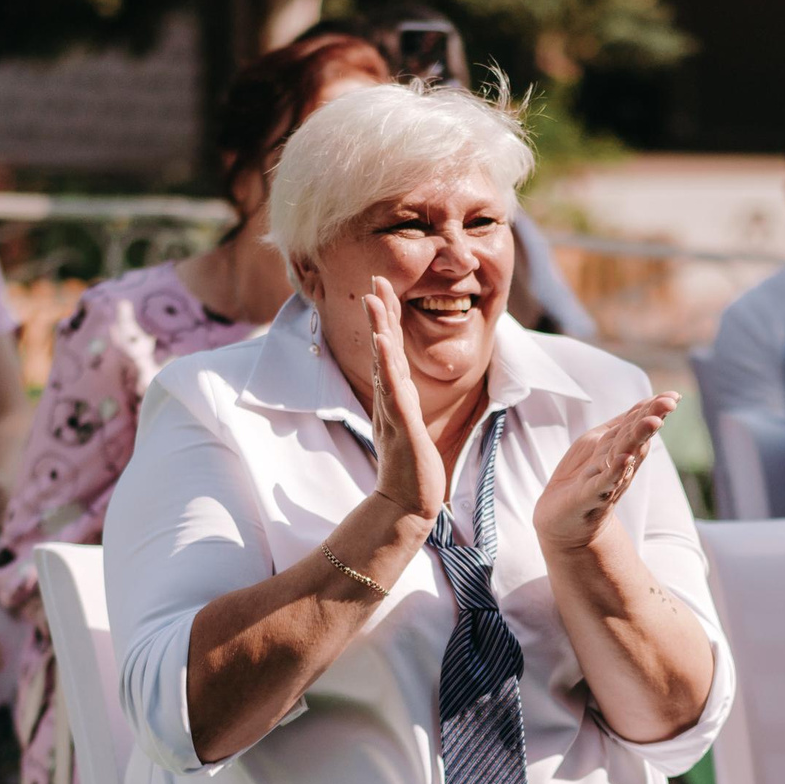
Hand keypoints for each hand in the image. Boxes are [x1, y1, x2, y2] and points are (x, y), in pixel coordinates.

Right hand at [364, 277, 443, 522]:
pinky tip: (384, 343)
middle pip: (384, 348)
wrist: (406, 504)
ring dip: (381, 329)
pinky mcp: (402, 425)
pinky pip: (394, 390)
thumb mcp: (409, 428)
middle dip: (381, 313)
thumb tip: (398, 388)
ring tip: (375, 299)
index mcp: (394, 397)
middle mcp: (390, 399)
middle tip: (376, 280)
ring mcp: (394, 411)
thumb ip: (402, 406)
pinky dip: (388, 366)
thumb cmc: (409, 469)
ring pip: (386, 363)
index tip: (381, 289)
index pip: (390, 351)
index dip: (386, 320)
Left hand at [534, 392, 676, 557]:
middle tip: (669, 403)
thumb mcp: (601, 446)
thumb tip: (645, 404)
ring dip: (638, 438)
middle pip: (635, 437)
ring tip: (652, 422)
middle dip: (651, 418)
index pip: (637, 424)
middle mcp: (618, 464)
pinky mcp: (589, 496)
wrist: (562, 522)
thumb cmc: (582, 480)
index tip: (673, 396)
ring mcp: (605, 480)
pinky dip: (614, 471)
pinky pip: (603, 483)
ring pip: (624, 455)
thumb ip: (621, 427)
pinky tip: (624, 459)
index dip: (653, 409)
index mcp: (620, 448)